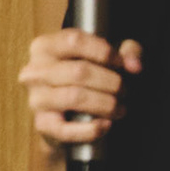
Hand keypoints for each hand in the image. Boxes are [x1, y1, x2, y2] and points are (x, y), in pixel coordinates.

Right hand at [18, 29, 142, 151]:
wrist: (65, 114)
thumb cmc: (85, 79)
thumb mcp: (106, 56)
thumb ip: (126, 51)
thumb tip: (134, 65)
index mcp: (45, 47)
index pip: (74, 41)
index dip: (104, 51)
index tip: (121, 63)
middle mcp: (35, 71)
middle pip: (79, 71)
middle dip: (110, 82)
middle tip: (124, 90)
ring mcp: (36, 99)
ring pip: (75, 97)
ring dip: (105, 104)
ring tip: (119, 107)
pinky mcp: (42, 124)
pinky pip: (66, 129)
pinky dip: (91, 129)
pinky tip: (106, 124)